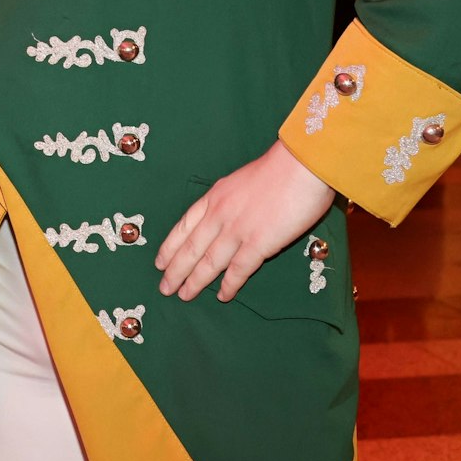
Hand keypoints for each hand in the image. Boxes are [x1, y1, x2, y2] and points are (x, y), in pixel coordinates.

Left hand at [156, 140, 335, 301]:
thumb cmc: (278, 170)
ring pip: (209, 261)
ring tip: (184, 295)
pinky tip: (222, 295)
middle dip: (175, 270)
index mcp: (214, 197)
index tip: (160, 262)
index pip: (183, 226)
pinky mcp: (259, 243)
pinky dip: (229, 284)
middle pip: (191, 248)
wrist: (300, 165)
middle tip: (165, 288)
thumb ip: (229, 201)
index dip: (170, 247)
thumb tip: (226, 216)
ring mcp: (237, 229)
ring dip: (195, 281)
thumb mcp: (239, 181)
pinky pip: (239, 269)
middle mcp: (219, 214)